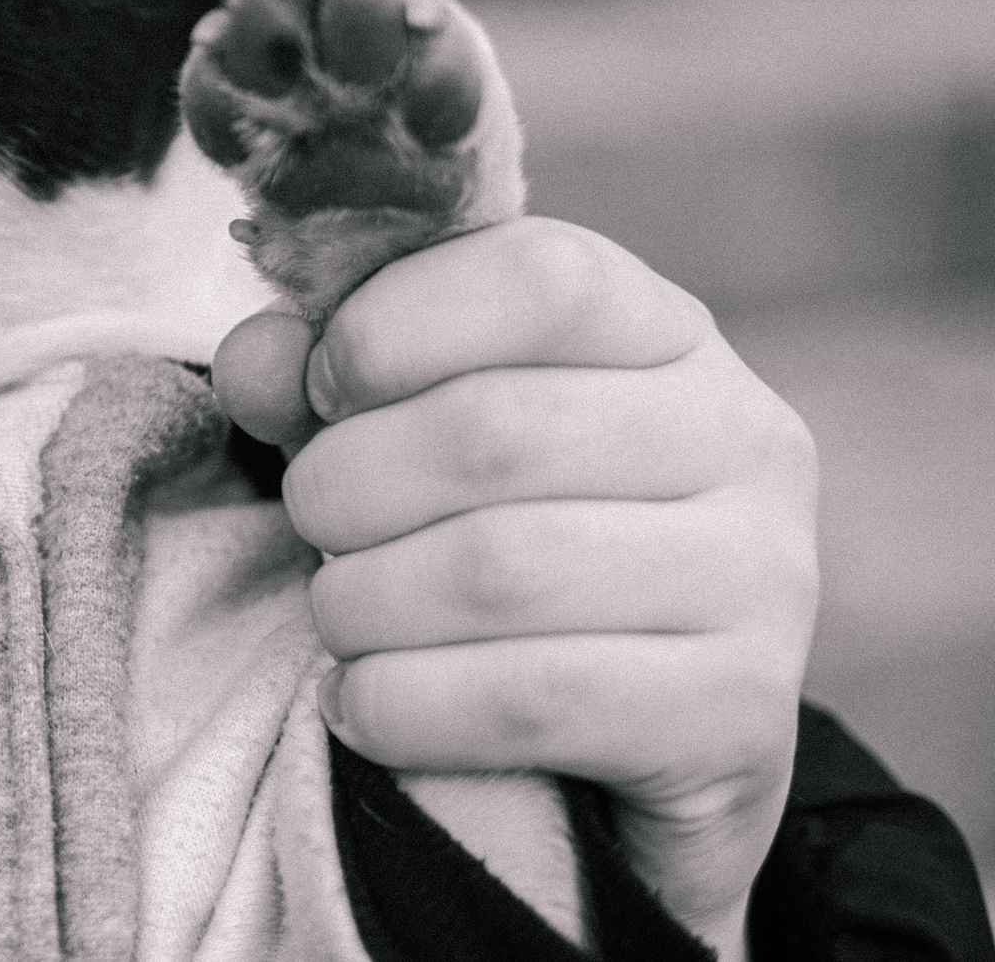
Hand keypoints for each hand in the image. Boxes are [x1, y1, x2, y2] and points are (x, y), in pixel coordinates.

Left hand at [213, 217, 818, 961]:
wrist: (639, 738)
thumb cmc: (503, 536)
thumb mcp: (418, 426)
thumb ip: (328, 376)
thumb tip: (254, 358)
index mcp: (669, 333)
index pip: (541, 277)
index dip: (393, 324)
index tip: (323, 388)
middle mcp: (741, 439)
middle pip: (493, 430)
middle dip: (347, 483)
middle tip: (313, 521)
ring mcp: (761, 580)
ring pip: (500, 570)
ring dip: (363, 598)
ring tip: (337, 613)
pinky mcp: (739, 717)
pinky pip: (529, 701)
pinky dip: (406, 703)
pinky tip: (368, 702)